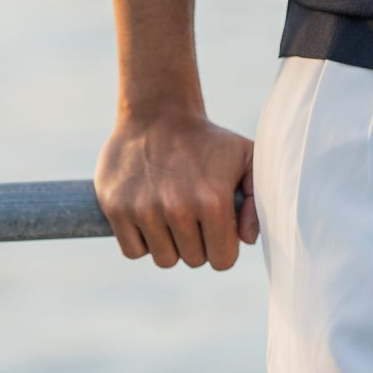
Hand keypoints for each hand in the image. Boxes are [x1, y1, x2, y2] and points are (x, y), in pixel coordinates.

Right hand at [96, 109, 258, 269]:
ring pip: (164, 259)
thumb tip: (246, 240)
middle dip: (198, 242)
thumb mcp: (246, 156)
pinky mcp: (116, 207)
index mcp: (212, 199)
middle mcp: (177, 207)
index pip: (223, 260)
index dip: (223, 246)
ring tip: (172, 212)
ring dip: (170, 243)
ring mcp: (143, 208)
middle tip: (194, 212)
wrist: (159, 112)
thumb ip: (257, 198)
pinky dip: (142, 241)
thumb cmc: (207, 140)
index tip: (218, 226)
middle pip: (193, 260)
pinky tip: (150, 215)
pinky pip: (133, 251)